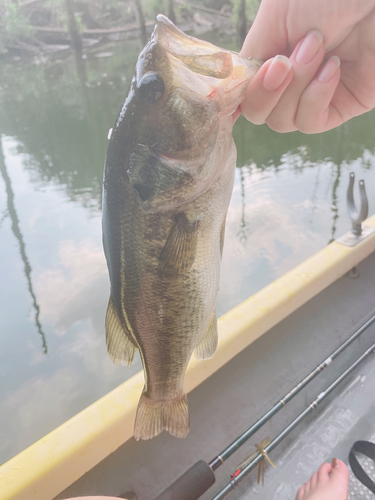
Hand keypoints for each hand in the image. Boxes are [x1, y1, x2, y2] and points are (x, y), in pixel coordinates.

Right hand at [240, 0, 374, 132]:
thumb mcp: (275, 17)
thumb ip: (251, 57)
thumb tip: (229, 94)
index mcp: (272, 57)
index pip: (244, 93)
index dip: (242, 93)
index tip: (255, 74)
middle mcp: (291, 80)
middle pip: (259, 114)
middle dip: (269, 90)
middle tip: (288, 59)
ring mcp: (316, 95)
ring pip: (283, 122)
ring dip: (296, 88)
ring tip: (317, 49)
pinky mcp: (343, 105)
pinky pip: (311, 123)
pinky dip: (315, 98)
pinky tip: (332, 69)